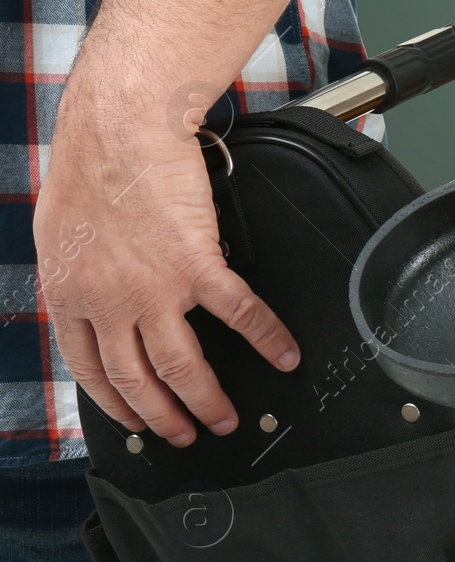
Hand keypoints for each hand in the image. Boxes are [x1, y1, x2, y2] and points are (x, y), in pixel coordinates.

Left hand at [36, 98, 298, 446]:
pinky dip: (267, 339)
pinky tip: (284, 354)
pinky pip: (239, 314)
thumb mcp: (61, 232)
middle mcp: (107, 301)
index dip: (118, 405)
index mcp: (70, 295)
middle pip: (138, 380)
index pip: (92, 370)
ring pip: (181, 366)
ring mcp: (153, 288)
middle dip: (165, 417)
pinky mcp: (197, 265)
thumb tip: (96, 295)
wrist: (120, 127)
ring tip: (226, 418)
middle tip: (188, 434)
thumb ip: (80, 274)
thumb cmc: (91, 165)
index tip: (140, 421)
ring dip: (206, 399)